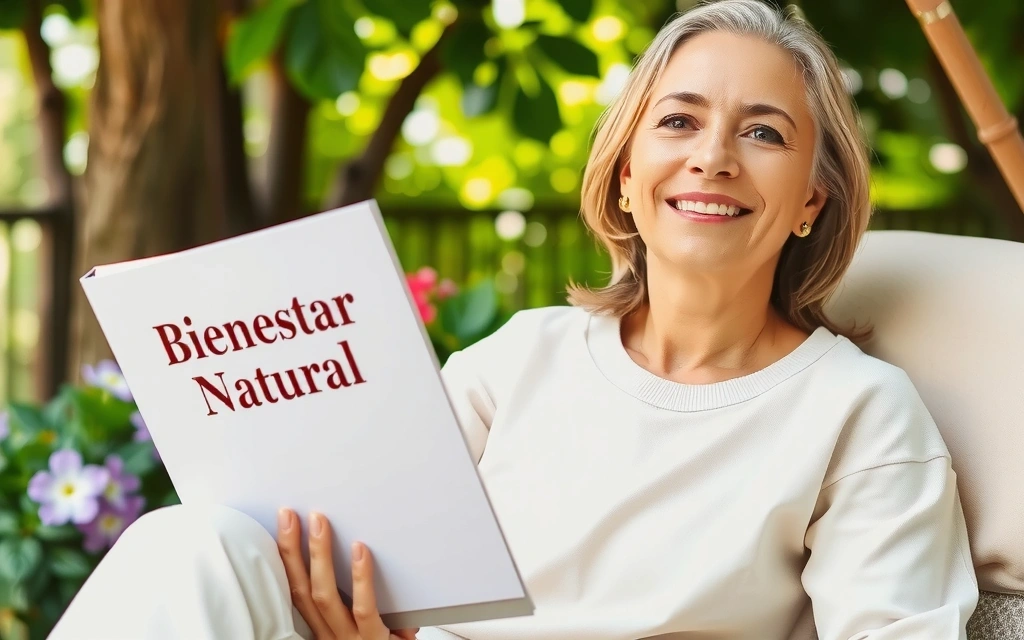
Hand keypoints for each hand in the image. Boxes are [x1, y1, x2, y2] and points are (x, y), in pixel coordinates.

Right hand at [277, 508, 418, 639]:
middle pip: (300, 591)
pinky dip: (361, 578)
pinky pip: (364, 609)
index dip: (286, 562)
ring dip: (318, 556)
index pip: (296, 594)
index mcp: (324, 632)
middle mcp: (330, 637)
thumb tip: (367, 558)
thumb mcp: (370, 629)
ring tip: (319, 523)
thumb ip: (365, 603)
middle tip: (289, 516)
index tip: (281, 530)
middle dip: (290, 551)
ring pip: (325, 596)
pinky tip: (360, 551)